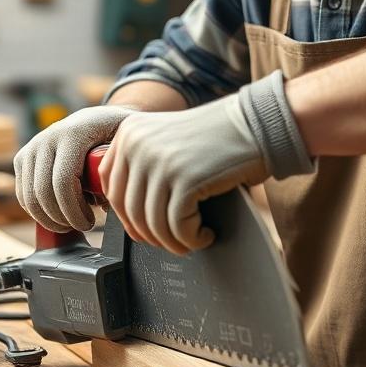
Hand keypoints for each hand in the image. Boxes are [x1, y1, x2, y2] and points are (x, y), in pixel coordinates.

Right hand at [14, 104, 135, 231]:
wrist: (96, 119)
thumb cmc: (116, 136)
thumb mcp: (126, 144)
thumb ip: (119, 169)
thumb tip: (107, 205)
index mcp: (73, 134)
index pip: (63, 181)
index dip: (74, 210)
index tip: (90, 222)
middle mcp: (47, 138)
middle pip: (43, 192)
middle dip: (62, 218)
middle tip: (82, 226)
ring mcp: (32, 147)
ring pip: (29, 197)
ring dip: (49, 219)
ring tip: (71, 224)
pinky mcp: (22, 158)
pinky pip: (23, 195)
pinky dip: (38, 212)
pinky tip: (59, 215)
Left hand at [98, 71, 313, 254]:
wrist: (256, 124)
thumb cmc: (217, 137)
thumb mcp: (166, 139)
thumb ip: (142, 163)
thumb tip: (129, 214)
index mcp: (129, 132)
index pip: (109, 186)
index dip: (125, 214)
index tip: (144, 227)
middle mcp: (138, 144)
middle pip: (128, 210)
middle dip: (150, 235)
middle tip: (172, 240)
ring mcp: (161, 162)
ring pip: (152, 224)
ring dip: (173, 242)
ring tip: (192, 240)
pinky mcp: (186, 180)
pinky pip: (178, 228)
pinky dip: (192, 239)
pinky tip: (205, 234)